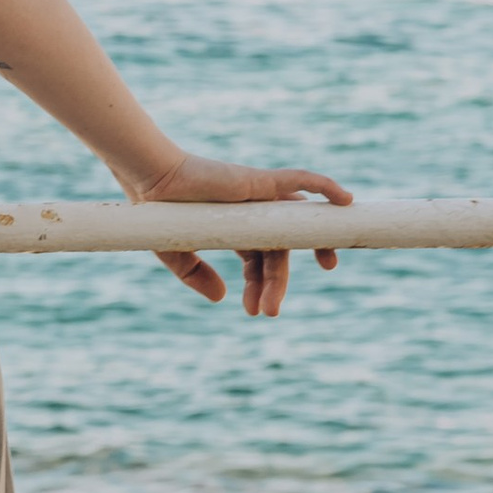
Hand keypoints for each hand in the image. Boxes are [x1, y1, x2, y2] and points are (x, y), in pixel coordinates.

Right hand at [124, 153, 350, 317]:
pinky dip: (326, 186)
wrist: (147, 182)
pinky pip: (300, 180)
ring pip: (296, 220)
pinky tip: (346, 199)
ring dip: (316, 242)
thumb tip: (222, 299)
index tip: (257, 312)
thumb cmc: (159, 213)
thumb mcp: (177, 255)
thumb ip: (196, 276)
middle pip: (279, 248)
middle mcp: (252, 212)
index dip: (261, 286)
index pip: (259, 259)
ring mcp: (258, 197)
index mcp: (235, 227)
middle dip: (278, 282)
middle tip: (272, 312)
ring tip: (330, 265)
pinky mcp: (259, 181)